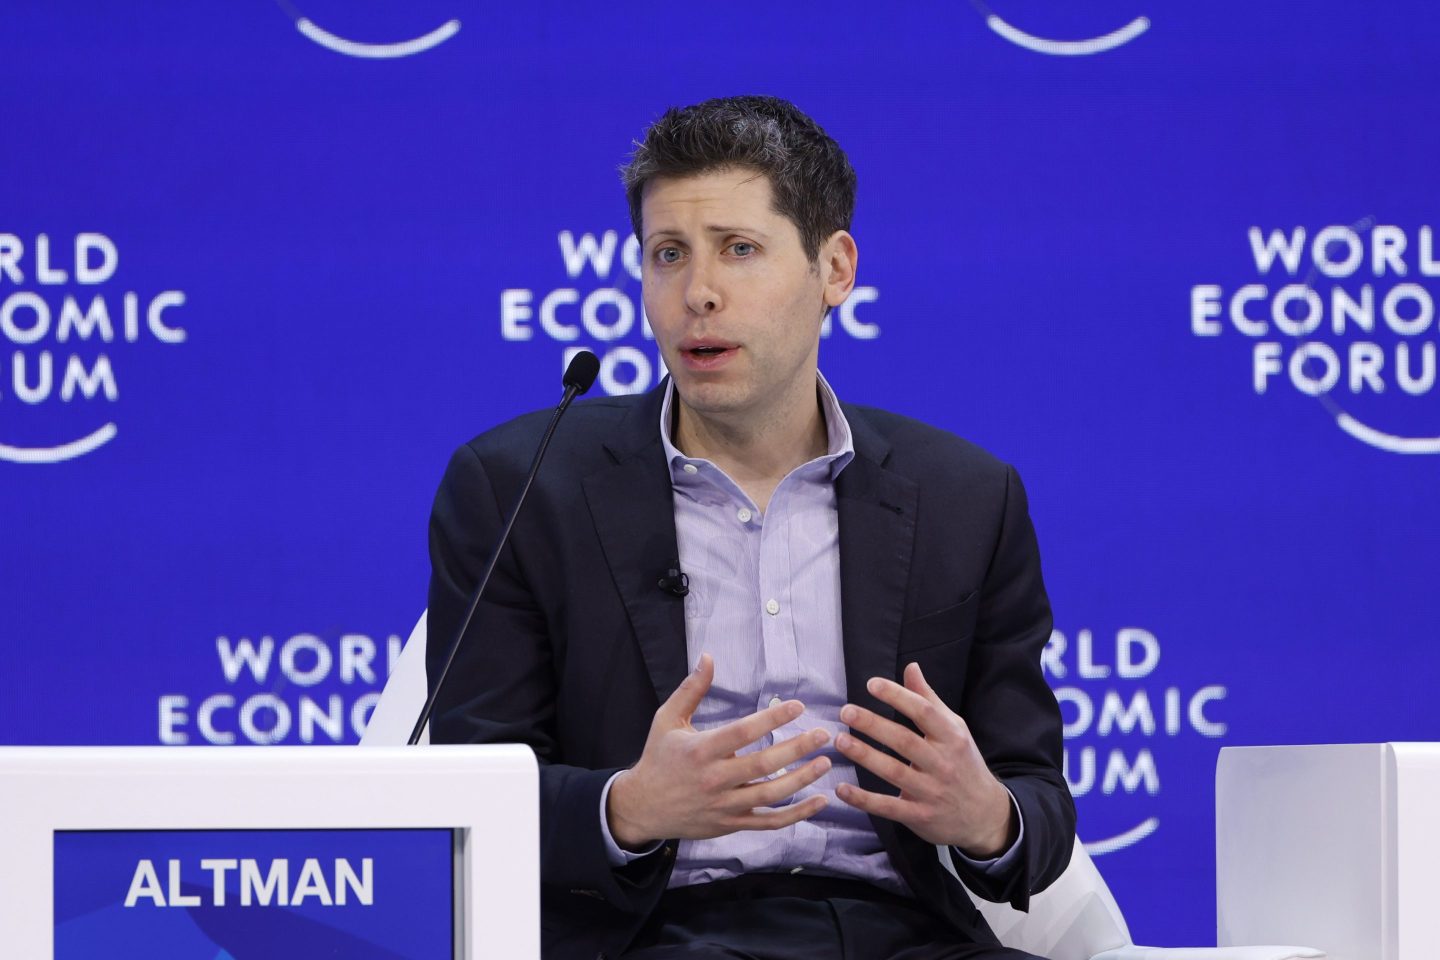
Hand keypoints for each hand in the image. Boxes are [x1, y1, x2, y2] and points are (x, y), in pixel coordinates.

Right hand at [607, 654, 831, 849]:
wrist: (642, 806)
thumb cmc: (658, 758)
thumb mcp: (667, 719)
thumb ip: (691, 689)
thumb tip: (708, 657)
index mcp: (700, 750)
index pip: (743, 733)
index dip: (773, 718)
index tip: (799, 706)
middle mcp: (714, 779)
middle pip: (763, 765)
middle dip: (797, 749)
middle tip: (823, 735)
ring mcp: (724, 805)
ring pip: (771, 795)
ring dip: (803, 779)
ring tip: (826, 762)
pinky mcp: (731, 824)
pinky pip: (770, 822)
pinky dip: (797, 815)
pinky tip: (819, 800)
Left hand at [834, 662, 1015, 857]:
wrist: (985, 814)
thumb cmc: (963, 762)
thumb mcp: (954, 729)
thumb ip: (928, 700)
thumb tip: (911, 667)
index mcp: (952, 737)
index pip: (923, 712)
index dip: (897, 696)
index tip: (871, 684)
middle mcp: (942, 763)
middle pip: (904, 741)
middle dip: (874, 725)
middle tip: (846, 711)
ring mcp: (931, 791)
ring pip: (894, 772)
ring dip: (865, 756)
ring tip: (840, 741)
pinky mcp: (919, 816)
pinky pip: (888, 807)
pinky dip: (863, 799)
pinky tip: (841, 788)